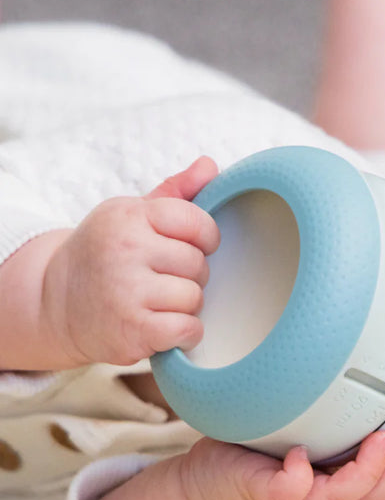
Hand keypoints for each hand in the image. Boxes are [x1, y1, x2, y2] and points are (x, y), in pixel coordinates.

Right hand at [41, 157, 219, 366]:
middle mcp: (125, 250)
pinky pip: (188, 329)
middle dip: (191, 276)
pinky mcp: (133, 330)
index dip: (205, 238)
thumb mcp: (131, 216)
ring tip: (158, 302)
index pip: (196, 221)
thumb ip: (175, 193)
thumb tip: (211, 165)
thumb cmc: (106, 256)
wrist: (58, 304)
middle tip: (164, 279)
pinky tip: (163, 325)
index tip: (191, 247)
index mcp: (129, 216)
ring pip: (195, 298)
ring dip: (186, 306)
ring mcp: (127, 292)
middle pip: (198, 264)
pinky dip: (184, 334)